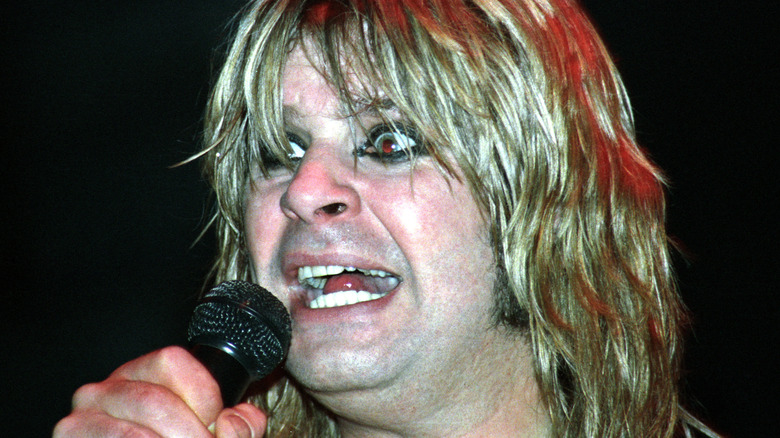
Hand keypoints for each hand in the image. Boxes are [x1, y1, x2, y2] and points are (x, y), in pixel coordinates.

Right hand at [53, 346, 266, 436]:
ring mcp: (80, 420)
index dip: (204, 396)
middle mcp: (102, 390)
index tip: (215, 423)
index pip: (171, 360)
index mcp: (140, 375)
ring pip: (136, 434)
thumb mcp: (213, 431)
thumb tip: (231, 423)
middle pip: (155, 401)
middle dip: (192, 434)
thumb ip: (241, 426)